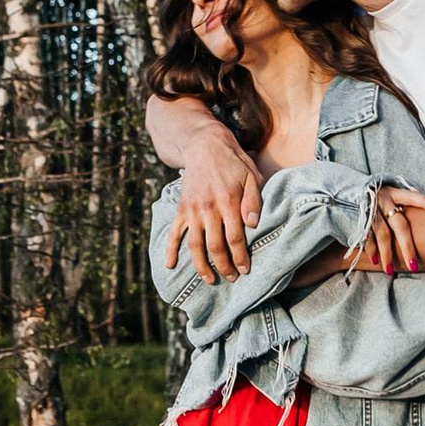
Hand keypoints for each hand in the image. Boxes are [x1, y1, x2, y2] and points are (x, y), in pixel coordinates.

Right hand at [168, 123, 262, 281]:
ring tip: (209, 280)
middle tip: (232, 278)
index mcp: (228, 201)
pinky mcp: (181, 209)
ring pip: (195, 245)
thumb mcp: (252, 176)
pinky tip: (170, 265)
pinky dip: (170, 250)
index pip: (235, 238)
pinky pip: (174, 233)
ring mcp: (192, 210)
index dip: (241, 257)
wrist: (205, 145)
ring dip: (201, 265)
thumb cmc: (234, 162)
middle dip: (224, 266)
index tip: (246, 270)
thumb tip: (254, 225)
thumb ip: (254, 201)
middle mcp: (209, 208)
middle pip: (215, 246)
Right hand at [345, 183, 424, 272]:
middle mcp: (382, 199)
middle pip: (399, 225)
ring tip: (390, 270)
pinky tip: (376, 261)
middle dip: (407, 247)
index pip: (412, 197)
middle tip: (413, 265)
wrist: (339, 191)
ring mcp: (369, 209)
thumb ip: (401, 203)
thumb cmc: (371, 196)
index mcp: (392, 192)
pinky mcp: (357, 218)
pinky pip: (366, 237)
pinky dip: (370, 250)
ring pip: (382, 234)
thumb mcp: (386, 193)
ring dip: (387, 254)